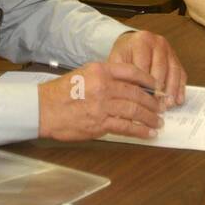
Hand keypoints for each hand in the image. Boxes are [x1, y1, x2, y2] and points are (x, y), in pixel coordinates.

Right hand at [37, 62, 164, 140]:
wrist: (43, 109)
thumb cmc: (61, 92)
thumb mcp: (83, 73)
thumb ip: (105, 76)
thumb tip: (128, 86)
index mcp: (100, 70)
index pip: (132, 71)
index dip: (148, 79)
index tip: (157, 86)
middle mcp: (103, 86)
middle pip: (137, 93)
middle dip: (153, 102)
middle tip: (161, 107)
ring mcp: (102, 105)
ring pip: (134, 110)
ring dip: (150, 117)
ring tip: (158, 122)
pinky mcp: (100, 123)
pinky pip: (126, 127)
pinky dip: (140, 131)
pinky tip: (148, 133)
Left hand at [108, 29, 186, 105]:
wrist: (131, 44)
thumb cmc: (123, 55)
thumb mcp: (117, 61)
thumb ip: (122, 75)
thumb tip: (129, 95)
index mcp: (141, 40)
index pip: (143, 64)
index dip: (143, 83)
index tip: (141, 100)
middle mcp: (157, 42)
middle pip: (160, 67)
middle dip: (158, 88)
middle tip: (156, 105)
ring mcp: (169, 49)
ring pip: (173, 70)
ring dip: (171, 90)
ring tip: (167, 105)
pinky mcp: (176, 58)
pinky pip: (181, 73)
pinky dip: (180, 88)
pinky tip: (178, 100)